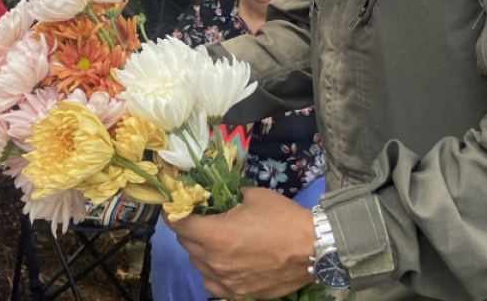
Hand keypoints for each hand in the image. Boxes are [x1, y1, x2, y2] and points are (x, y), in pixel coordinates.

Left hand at [165, 186, 315, 299]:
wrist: (312, 249)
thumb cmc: (283, 219)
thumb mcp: (253, 196)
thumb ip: (229, 197)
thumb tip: (219, 196)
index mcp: (215, 235)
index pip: (178, 225)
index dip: (174, 213)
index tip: (175, 207)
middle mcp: (214, 261)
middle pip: (186, 245)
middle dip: (189, 230)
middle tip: (199, 220)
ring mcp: (225, 282)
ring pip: (198, 265)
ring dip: (200, 251)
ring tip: (214, 242)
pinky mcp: (238, 295)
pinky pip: (212, 283)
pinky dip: (212, 272)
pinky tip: (223, 263)